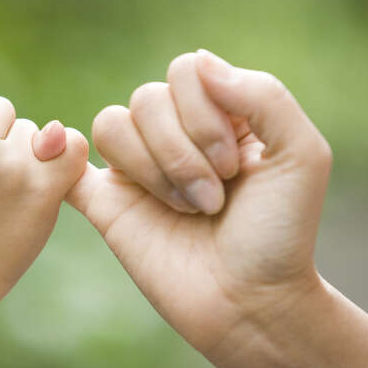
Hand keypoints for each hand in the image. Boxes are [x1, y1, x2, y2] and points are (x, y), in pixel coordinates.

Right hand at [66, 50, 331, 359]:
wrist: (250, 303)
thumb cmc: (280, 234)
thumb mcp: (301, 154)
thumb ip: (263, 95)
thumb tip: (198, 63)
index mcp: (219, 114)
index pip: (186, 71)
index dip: (204, 114)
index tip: (234, 167)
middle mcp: (175, 134)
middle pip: (147, 98)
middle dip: (183, 151)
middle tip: (214, 198)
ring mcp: (138, 168)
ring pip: (112, 124)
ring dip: (153, 169)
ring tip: (186, 208)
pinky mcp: (106, 202)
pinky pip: (69, 161)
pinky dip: (65, 155)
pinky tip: (106, 179)